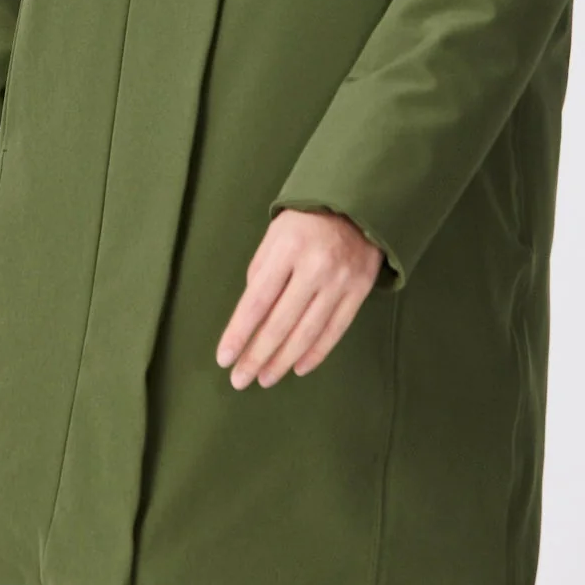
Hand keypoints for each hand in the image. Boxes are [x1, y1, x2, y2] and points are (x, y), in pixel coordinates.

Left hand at [215, 208, 385, 388]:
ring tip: (265, 379)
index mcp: (288, 249)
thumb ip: (260, 273)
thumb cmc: (306, 220)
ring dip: (283, 361)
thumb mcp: (275, 235)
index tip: (224, 358)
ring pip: (307, 333)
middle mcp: (316, 267)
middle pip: (280, 323)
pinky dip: (316, 353)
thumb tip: (250, 316)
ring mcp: (340, 281)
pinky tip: (298, 368)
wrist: (357, 204)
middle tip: (240, 379)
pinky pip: (335, 331)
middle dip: (257, 356)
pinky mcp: (360, 291)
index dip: (239, 333)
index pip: (257, 301)